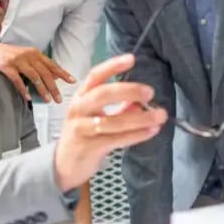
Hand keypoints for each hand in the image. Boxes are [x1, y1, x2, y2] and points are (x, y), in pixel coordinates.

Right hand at [0, 40, 74, 102]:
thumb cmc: (5, 55)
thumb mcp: (24, 57)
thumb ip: (37, 65)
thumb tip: (53, 77)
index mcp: (33, 53)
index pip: (51, 64)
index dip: (62, 73)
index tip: (72, 81)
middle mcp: (27, 55)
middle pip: (45, 72)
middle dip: (53, 87)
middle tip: (59, 99)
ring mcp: (17, 60)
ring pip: (34, 76)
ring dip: (42, 89)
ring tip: (47, 100)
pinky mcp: (6, 66)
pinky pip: (17, 79)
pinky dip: (23, 89)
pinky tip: (27, 97)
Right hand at [54, 54, 167, 191]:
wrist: (64, 164)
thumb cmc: (84, 135)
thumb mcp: (99, 117)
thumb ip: (120, 109)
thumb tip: (143, 103)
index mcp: (81, 97)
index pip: (95, 76)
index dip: (112, 66)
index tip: (132, 59)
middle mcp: (79, 109)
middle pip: (103, 94)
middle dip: (128, 91)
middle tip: (150, 92)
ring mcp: (82, 128)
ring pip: (113, 121)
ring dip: (140, 118)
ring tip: (160, 115)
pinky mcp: (89, 147)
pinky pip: (116, 139)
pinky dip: (136, 135)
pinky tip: (151, 131)